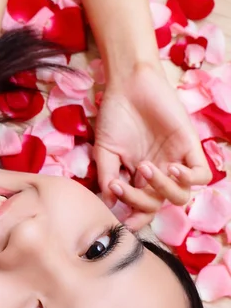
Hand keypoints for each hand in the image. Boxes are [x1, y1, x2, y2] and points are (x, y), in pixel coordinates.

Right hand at [94, 62, 211, 229]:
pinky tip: (171, 168)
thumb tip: (109, 203)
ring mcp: (176, 161)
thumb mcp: (105, 151)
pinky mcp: (190, 147)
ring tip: (144, 168)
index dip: (134, 220)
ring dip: (162, 189)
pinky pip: (201, 175)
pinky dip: (188, 178)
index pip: (142, 208)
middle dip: (138, 202)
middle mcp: (159, 174)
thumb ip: (107, 176)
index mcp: (140, 178)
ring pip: (180, 196)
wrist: (129, 85)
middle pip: (157, 205)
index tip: (121, 222)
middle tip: (121, 185)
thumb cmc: (115, 115)